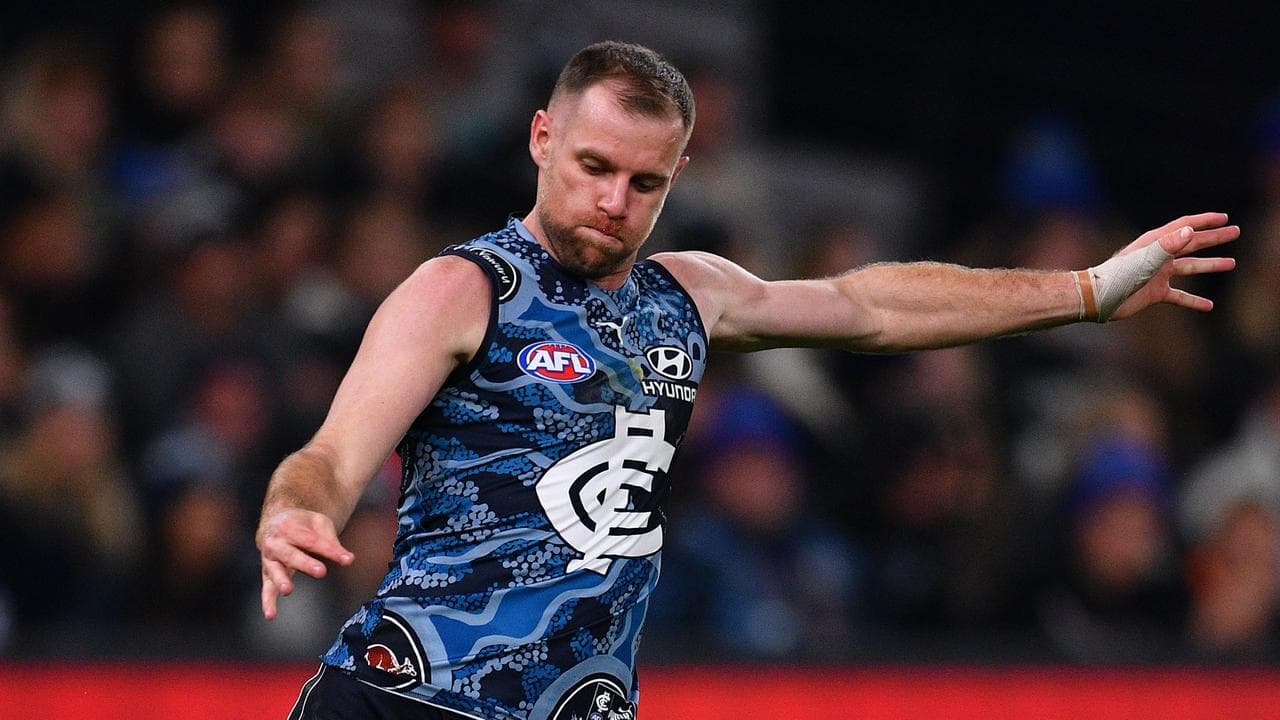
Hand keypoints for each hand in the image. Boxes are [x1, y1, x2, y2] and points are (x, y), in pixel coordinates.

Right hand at [257, 508, 353, 619]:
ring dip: (281, 581)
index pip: (312, 540)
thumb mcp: (318, 524)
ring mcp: (270, 559)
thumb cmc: (301, 525)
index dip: (330, 550)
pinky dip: (267, 602)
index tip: (346, 559)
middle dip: (306, 564)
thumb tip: (348, 559)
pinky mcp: (267, 574)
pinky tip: (271, 614)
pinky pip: (266, 589)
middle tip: (320, 571)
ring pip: (275, 571)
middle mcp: (275, 543)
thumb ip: (332, 542)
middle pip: (292, 555)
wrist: (276, 522)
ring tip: (288, 589)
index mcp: (288, 527)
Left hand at [1107, 212, 1238, 320]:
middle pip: (1192, 244)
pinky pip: (1179, 297)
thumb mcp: (1146, 258)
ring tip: (1231, 263)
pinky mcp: (1155, 293)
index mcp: (1155, 243)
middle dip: (1214, 238)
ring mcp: (1157, 275)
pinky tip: (1208, 306)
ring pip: (1190, 267)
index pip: (1184, 226)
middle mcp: (1158, 256)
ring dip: (1210, 265)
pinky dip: (1193, 301)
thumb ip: (1168, 244)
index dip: (1204, 221)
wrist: (1098, 299)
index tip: (1224, 218)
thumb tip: (1191, 230)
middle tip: (1235, 232)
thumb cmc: (1118, 275)